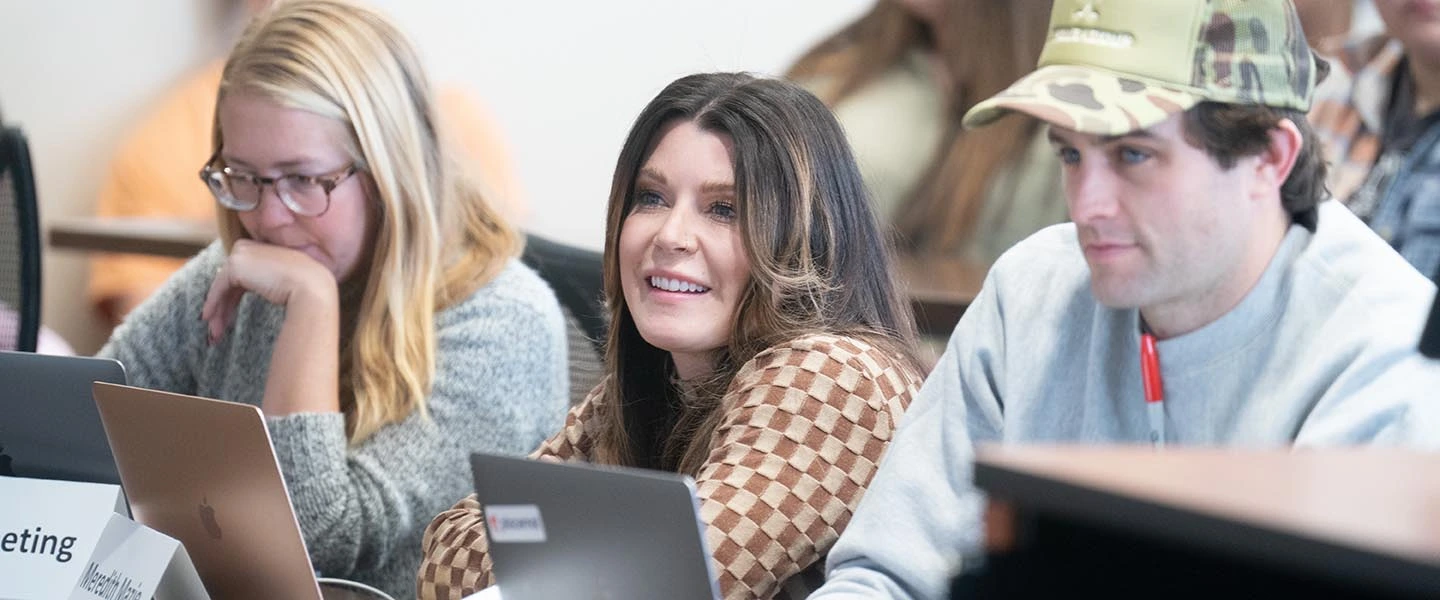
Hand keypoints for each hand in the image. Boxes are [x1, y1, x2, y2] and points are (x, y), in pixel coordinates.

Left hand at [201, 239, 338, 344]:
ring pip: (223, 286)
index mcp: (264, 249)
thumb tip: (252, 294)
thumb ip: (269, 281)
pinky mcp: (235, 265)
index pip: (243, 275)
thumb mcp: (286, 280)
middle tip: (218, 329)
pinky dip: (213, 304)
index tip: (229, 316)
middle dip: (223, 307)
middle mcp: (250, 247)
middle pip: (230, 281)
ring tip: (215, 333)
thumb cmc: (307, 288)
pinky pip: (219, 288)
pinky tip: (211, 319)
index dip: (233, 297)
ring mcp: (242, 254)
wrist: (312, 287)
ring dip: (218, 311)